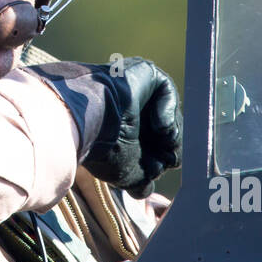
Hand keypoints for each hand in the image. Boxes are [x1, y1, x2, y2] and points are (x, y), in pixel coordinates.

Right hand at [26, 58, 182, 197]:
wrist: (91, 120)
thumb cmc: (104, 149)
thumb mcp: (127, 173)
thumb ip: (140, 180)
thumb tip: (147, 189)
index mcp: (122, 133)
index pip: (153, 146)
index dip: (161, 157)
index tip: (158, 167)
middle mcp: (128, 111)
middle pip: (163, 130)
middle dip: (167, 145)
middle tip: (164, 156)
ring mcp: (135, 90)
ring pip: (167, 114)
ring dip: (170, 131)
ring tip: (162, 140)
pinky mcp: (142, 72)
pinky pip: (166, 91)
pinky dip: (168, 110)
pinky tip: (159, 126)